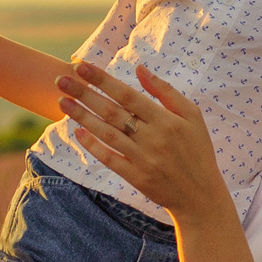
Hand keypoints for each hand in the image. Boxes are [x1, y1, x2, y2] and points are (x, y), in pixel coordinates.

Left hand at [55, 62, 223, 219]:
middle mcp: (152, 137)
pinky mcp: (136, 177)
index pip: (127, 94)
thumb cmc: (197, 150)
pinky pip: (110, 159)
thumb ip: (166, 91)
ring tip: (62, 102)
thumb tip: (140, 69)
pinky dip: (93, 146)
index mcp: (166, 119)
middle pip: (112, 111)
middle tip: (61, 80)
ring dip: (82, 117)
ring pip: (107, 133)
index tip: (80, 66)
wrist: (200, 195)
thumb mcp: (192, 116)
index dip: (102, 80)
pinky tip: (78, 133)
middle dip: (84, 94)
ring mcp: (143, 158)